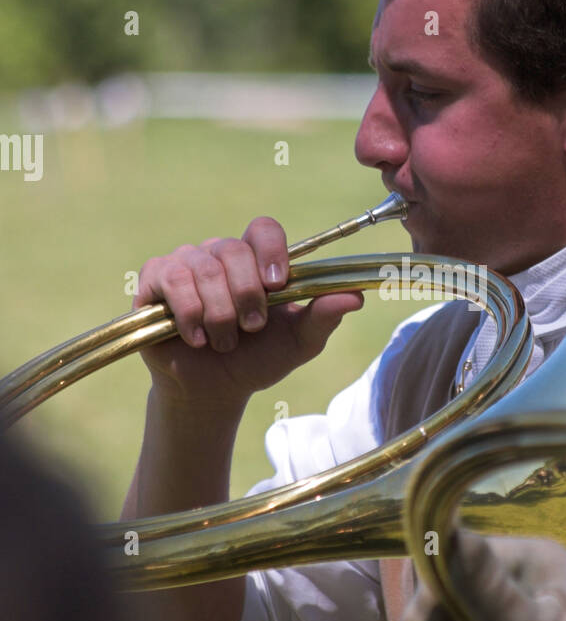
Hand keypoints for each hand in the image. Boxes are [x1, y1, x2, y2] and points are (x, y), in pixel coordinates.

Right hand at [134, 216, 362, 406]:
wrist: (214, 391)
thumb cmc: (258, 360)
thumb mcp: (298, 343)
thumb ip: (323, 318)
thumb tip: (355, 297)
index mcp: (256, 260)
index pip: (263, 229)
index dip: (270, 250)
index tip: (278, 283)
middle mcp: (219, 254)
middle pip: (232, 250)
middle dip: (246, 295)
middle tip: (251, 328)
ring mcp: (184, 263)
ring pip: (203, 268)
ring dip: (219, 313)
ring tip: (224, 341)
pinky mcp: (154, 280)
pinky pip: (170, 278)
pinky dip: (188, 312)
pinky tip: (196, 337)